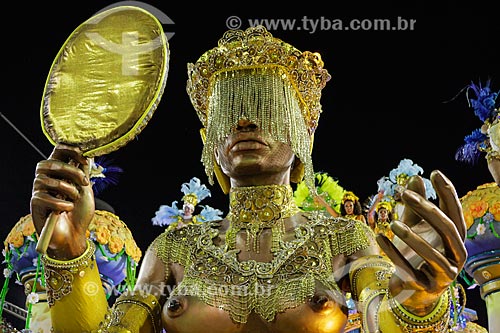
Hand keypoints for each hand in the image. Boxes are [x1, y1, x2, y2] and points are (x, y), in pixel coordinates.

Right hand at [31, 144, 94, 258]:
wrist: (75, 236)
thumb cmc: (80, 213)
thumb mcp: (86, 189)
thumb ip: (84, 172)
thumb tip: (87, 153)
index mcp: (59, 172)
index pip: (57, 151)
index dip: (70, 150)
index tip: (84, 159)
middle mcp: (46, 179)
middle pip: (50, 162)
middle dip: (71, 171)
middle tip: (84, 182)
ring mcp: (39, 191)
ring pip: (47, 180)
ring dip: (67, 189)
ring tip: (74, 199)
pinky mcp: (35, 204)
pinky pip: (43, 197)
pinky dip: (60, 203)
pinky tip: (67, 209)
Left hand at [376, 170, 466, 314]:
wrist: (412, 290)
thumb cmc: (417, 254)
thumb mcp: (416, 227)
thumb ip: (417, 205)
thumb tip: (417, 177)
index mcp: (455, 238)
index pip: (455, 211)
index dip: (447, 192)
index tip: (433, 172)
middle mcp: (456, 256)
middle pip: (447, 229)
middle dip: (426, 209)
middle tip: (405, 194)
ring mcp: (443, 274)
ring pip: (433, 254)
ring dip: (412, 237)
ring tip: (392, 223)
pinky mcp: (425, 287)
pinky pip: (409, 270)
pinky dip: (394, 253)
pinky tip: (380, 237)